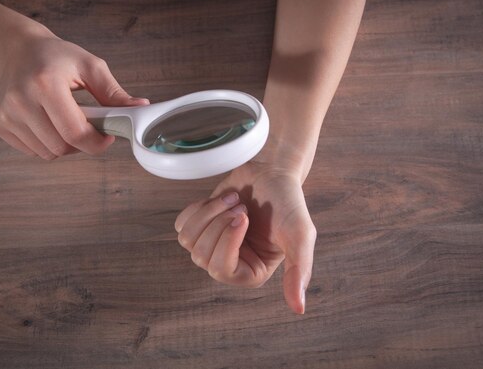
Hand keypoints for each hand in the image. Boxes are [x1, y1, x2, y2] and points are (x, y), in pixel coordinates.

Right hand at [0, 31, 147, 158]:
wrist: (17, 50)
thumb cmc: (57, 57)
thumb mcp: (90, 66)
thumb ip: (114, 93)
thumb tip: (140, 109)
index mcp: (45, 84)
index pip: (75, 133)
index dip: (96, 143)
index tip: (107, 137)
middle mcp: (20, 100)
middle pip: (62, 147)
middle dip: (81, 142)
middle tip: (87, 124)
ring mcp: (6, 114)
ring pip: (47, 153)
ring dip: (64, 144)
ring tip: (65, 120)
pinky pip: (33, 150)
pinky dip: (46, 143)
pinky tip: (47, 121)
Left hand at [175, 162, 316, 313]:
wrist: (272, 172)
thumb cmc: (288, 203)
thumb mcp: (300, 236)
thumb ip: (299, 271)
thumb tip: (299, 309)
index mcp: (252, 273)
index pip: (221, 270)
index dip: (227, 241)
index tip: (243, 217)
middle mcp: (230, 264)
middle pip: (201, 255)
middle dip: (219, 223)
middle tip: (241, 206)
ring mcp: (212, 246)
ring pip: (188, 240)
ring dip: (210, 213)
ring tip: (233, 201)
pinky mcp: (200, 227)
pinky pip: (182, 225)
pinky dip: (199, 208)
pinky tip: (221, 200)